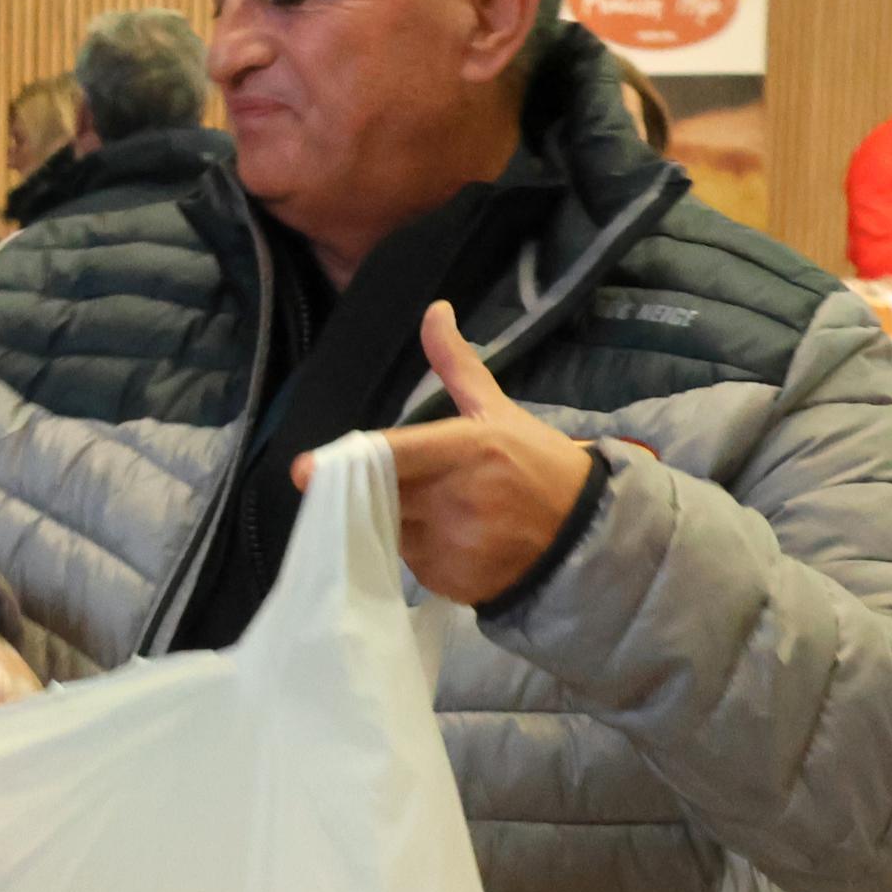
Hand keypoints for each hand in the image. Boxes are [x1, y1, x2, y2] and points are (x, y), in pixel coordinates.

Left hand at [296, 302, 594, 606]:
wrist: (588, 532)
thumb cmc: (537, 463)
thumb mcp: (498, 411)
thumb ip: (457, 365)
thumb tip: (434, 309)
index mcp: (466, 449)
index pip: (391, 455)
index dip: (346, 463)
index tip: (303, 471)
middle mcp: (456, 498)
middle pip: (379, 497)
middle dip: (367, 493)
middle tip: (365, 489)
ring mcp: (454, 545)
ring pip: (390, 532)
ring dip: (394, 523)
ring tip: (432, 512)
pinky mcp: (452, 581)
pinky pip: (410, 565)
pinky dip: (418, 554)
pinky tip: (448, 542)